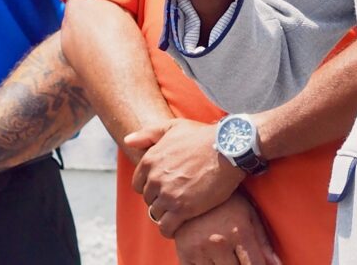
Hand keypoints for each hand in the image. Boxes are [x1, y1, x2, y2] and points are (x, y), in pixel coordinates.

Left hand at [126, 119, 243, 237]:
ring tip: (181, 210)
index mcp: (150, 160)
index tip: (165, 187)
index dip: (151, 186)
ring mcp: (168, 195)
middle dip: (160, 199)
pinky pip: (166, 227)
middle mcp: (155, 178)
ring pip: (156, 214)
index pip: (138, 184)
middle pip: (149, 199)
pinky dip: (170, 229)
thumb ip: (148, 134)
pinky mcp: (182, 209)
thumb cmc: (203, 136)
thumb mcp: (174, 127)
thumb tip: (127, 141)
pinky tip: (180, 225)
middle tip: (177, 197)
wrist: (228, 148)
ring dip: (167, 214)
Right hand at [173, 194, 281, 264]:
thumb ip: (263, 242)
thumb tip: (277, 264)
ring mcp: (199, 249)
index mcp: (239, 231)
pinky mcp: (184, 254)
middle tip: (237, 254)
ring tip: (225, 254)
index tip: (256, 264)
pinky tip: (211, 258)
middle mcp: (219, 242)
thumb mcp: (249, 215)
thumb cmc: (227, 202)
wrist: (193, 187)